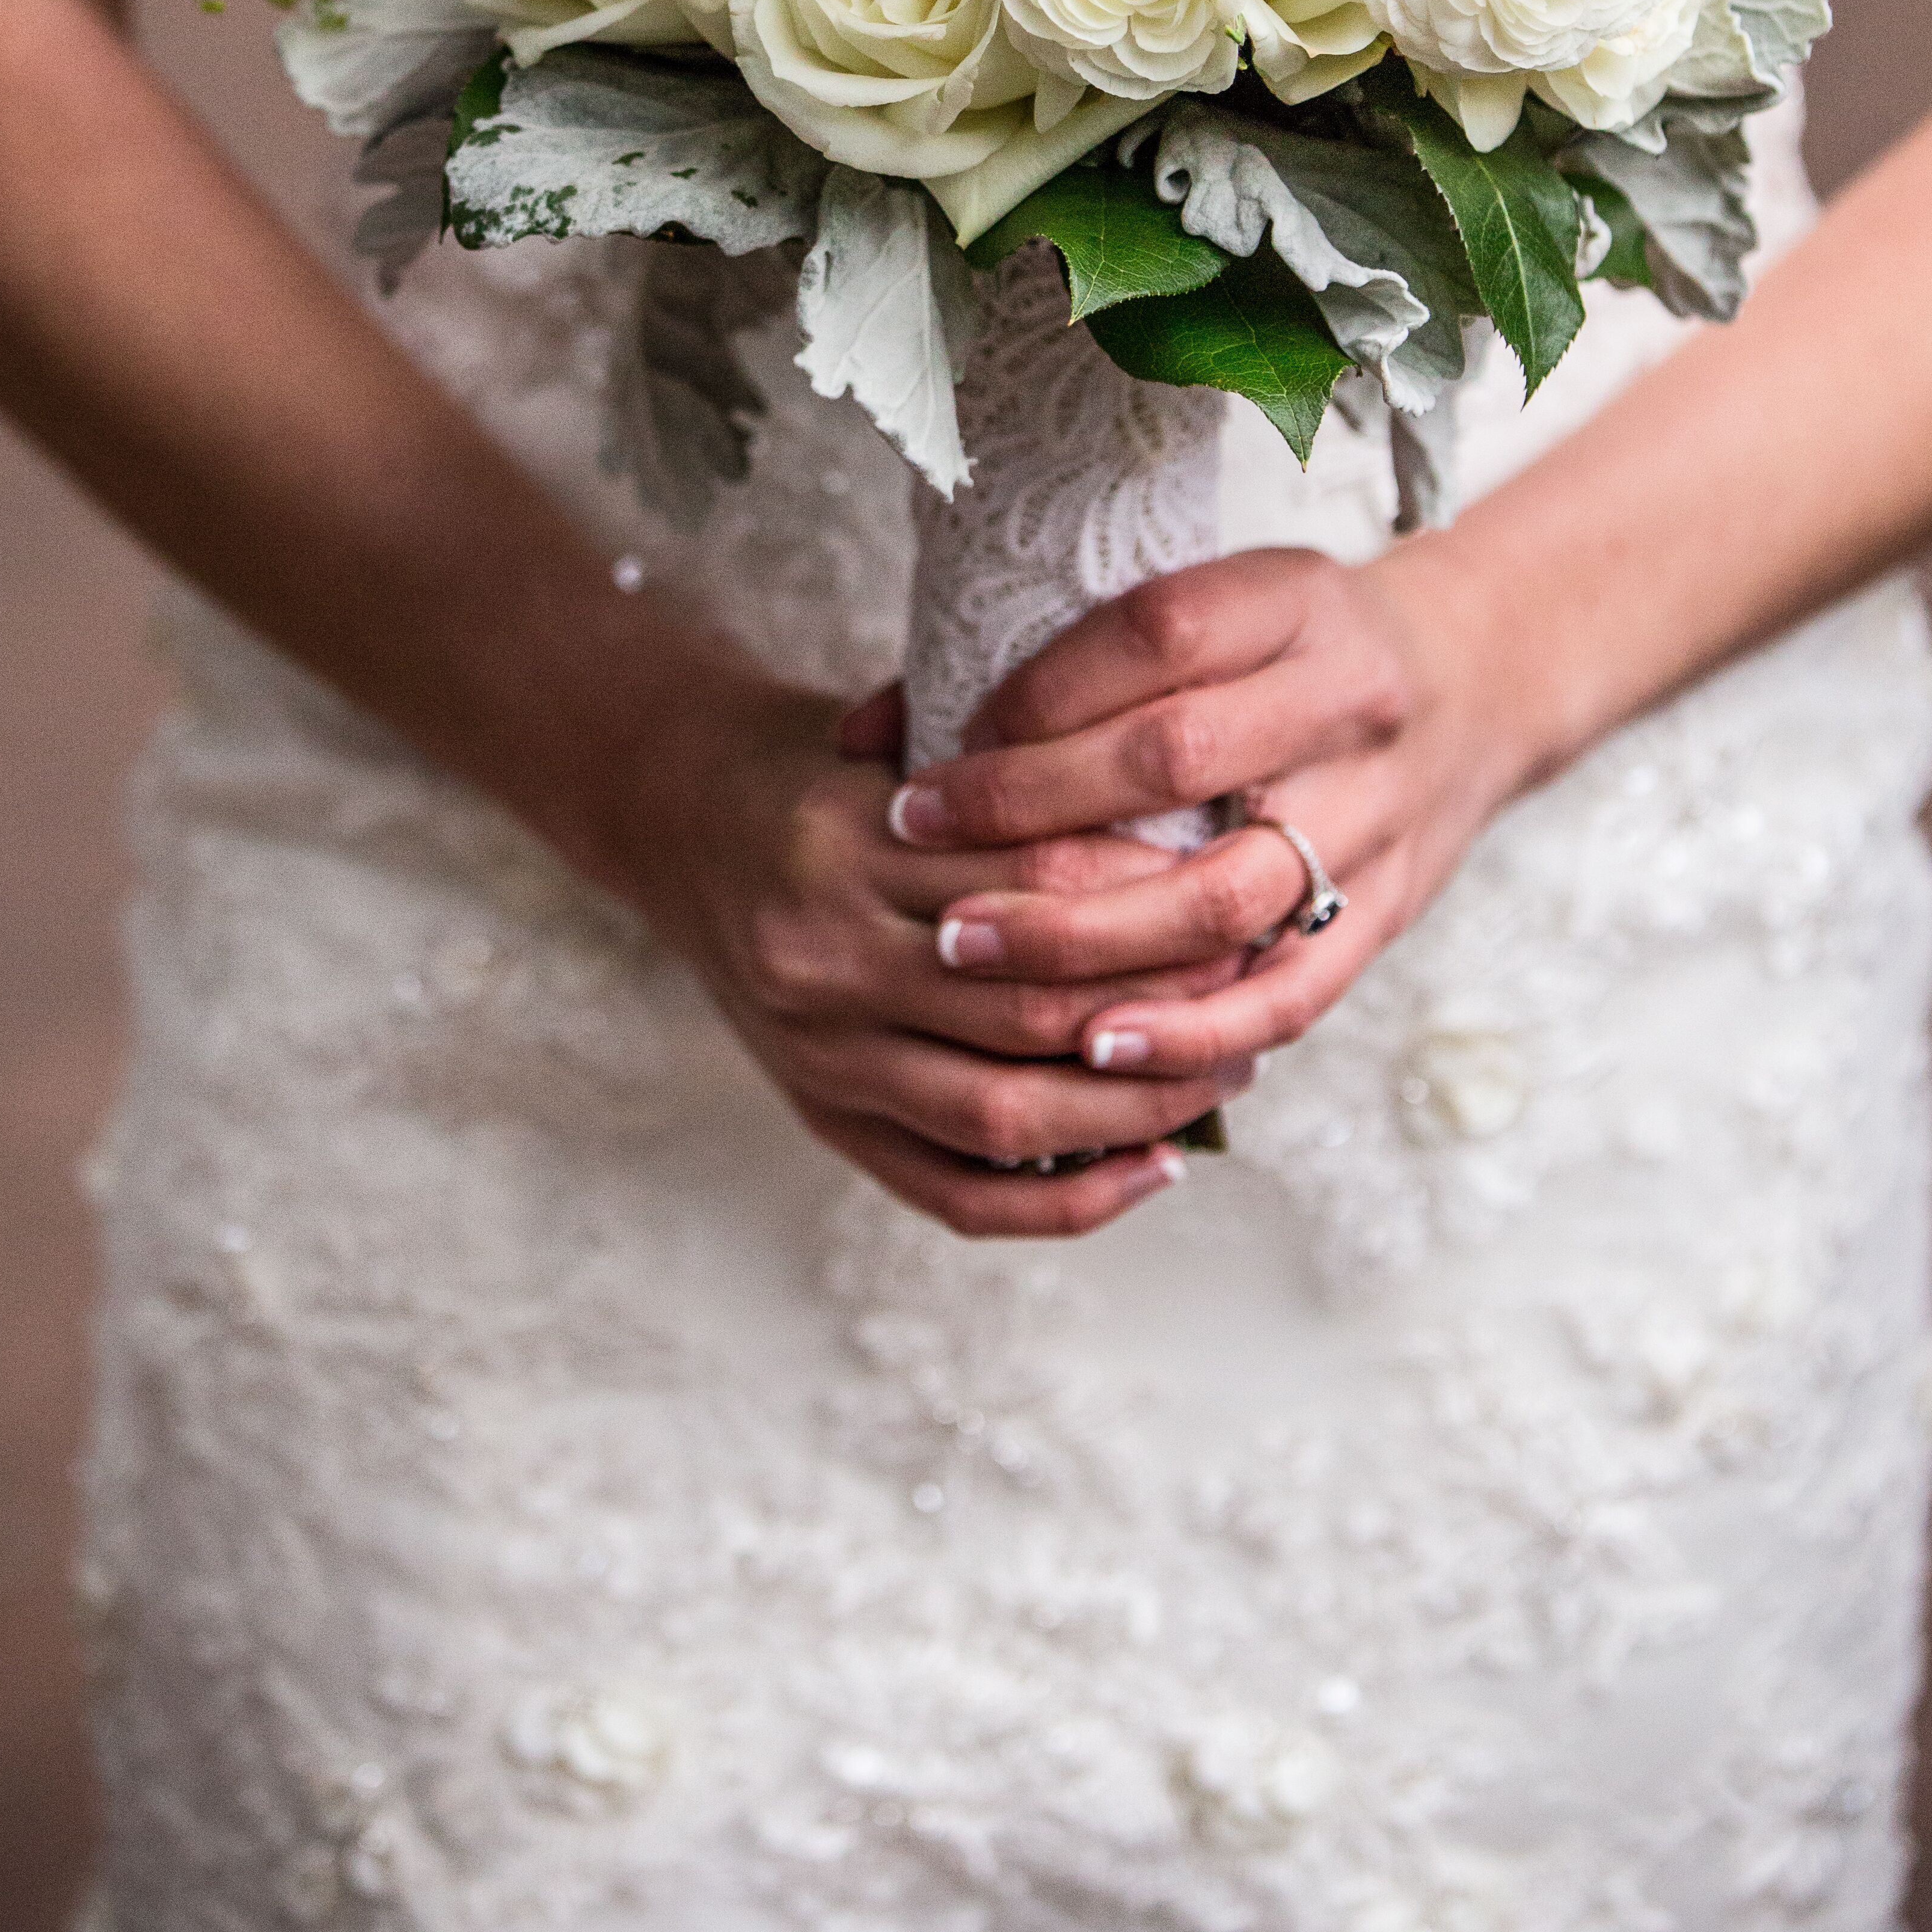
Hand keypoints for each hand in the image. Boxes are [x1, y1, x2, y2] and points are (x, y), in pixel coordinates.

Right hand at [607, 658, 1256, 1235]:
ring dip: (1134, 1110)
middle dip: (1167, 1011)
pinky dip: (1065, 1199)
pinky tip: (1151, 1169)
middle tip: (1258, 989)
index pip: (1038, 881)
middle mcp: (825, 955)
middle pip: (1032, 1008)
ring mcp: (818, 1052)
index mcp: (847, 842)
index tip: (1242, 889)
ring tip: (1226, 1078)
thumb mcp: (900, 733)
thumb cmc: (821, 765)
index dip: (1157, 896)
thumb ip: (1013, 775)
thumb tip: (1184, 830)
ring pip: (1004, 1113)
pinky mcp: (821, 1117)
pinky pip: (955, 1191)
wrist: (673, 813)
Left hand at [886, 543, 1536, 1087]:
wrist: (1473, 688)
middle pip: (1177, 757)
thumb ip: (1062, 656)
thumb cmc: (1288, 652)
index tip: (939, 748)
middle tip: (914, 850)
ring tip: (969, 955)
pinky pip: (1288, 994)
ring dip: (1088, 936)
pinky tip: (1097, 1053)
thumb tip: (865, 733)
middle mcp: (1347, 702)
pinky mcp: (1387, 916)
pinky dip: (1190, 1031)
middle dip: (1029, 811)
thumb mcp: (1216, 604)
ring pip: (1225, 892)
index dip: (1036, 696)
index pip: (1155, 636)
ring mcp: (1376, 816)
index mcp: (1297, 600)